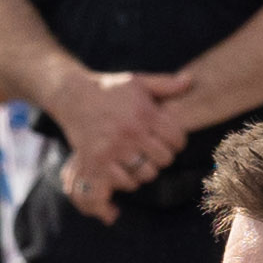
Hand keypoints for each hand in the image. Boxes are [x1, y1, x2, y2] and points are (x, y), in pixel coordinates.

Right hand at [46, 68, 180, 215]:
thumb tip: (190, 81)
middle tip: (155, 152)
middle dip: (163, 157)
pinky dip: (128, 179)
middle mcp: (130, 131)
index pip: (177, 139)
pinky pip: (125, 181)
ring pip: (146, 173)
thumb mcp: (137, 81)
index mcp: (144, 112)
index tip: (170, 141)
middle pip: (164, 159)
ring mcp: (113, 148)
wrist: (72, 96)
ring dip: (146, 170)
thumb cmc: (109, 88)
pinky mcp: (97, 160)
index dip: (178, 142)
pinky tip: (125, 168)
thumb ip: (165, 84)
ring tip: (140, 160)